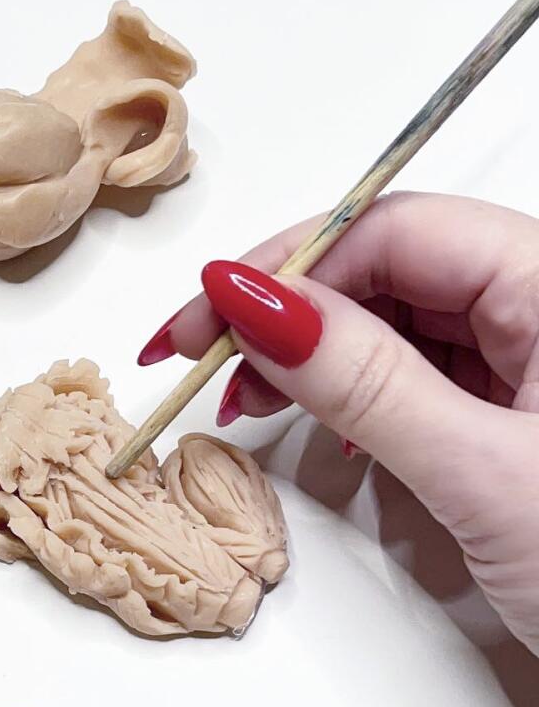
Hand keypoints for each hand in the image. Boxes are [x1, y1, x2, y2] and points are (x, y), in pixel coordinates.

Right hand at [137, 191, 538, 654]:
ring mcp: (530, 361)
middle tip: (200, 361)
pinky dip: (356, 399)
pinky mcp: (513, 411)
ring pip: (395, 323)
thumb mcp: (484, 475)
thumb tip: (255, 305)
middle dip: (285, 314)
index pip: (396, 232)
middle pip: (387, 270)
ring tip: (248, 402)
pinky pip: (419, 377)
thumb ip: (367, 384)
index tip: (204, 318)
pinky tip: (323, 429)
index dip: (287, 266)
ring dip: (310, 358)